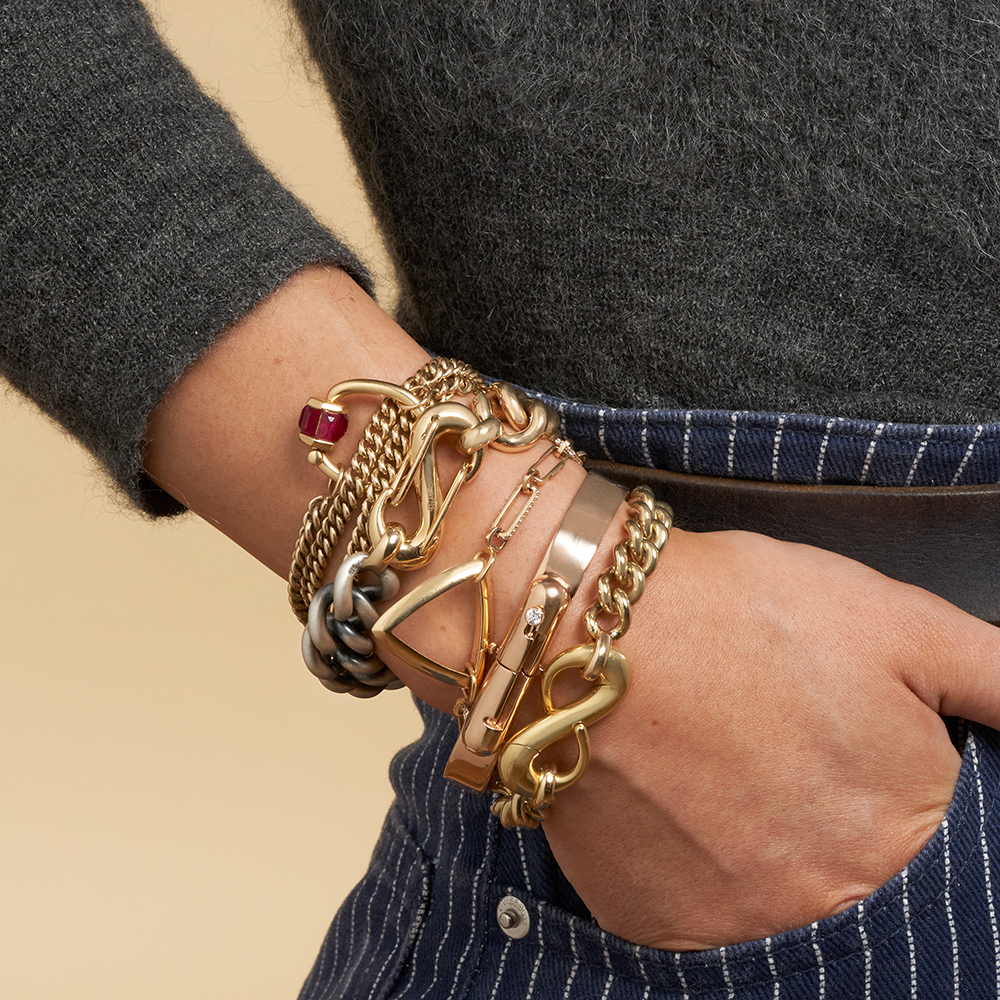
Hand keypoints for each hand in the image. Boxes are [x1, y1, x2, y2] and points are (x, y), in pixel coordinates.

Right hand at [540, 527, 998, 949]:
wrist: (586, 628)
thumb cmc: (740, 614)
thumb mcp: (896, 621)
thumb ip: (996, 677)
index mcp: (906, 831)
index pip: (928, 841)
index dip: (879, 778)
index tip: (835, 740)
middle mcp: (830, 903)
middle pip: (847, 874)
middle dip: (821, 812)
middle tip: (768, 746)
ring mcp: (736, 927)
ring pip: (771, 897)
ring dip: (755, 843)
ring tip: (717, 765)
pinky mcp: (652, 925)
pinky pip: (695, 914)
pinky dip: (691, 865)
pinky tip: (675, 799)